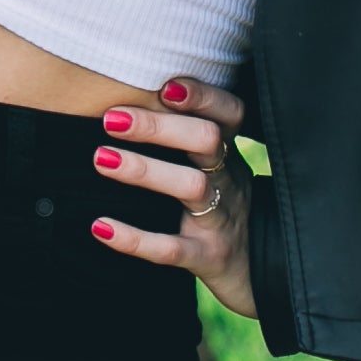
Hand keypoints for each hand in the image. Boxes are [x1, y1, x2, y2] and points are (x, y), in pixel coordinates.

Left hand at [90, 76, 260, 320]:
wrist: (259, 274)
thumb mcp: (216, 170)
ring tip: (101, 159)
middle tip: (111, 119)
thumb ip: (185, 137)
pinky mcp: (208, 258)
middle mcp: (229, 181)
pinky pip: (172, 249)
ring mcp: (220, 220)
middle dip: (159, 127)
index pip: (229, 113)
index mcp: (229, 154)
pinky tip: (100, 227)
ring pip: (192, 187)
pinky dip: (136, 239)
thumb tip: (122, 100)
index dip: (203, 96)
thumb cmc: (222, 208)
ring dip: (145, 170)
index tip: (165, 85)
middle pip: (208, 141)